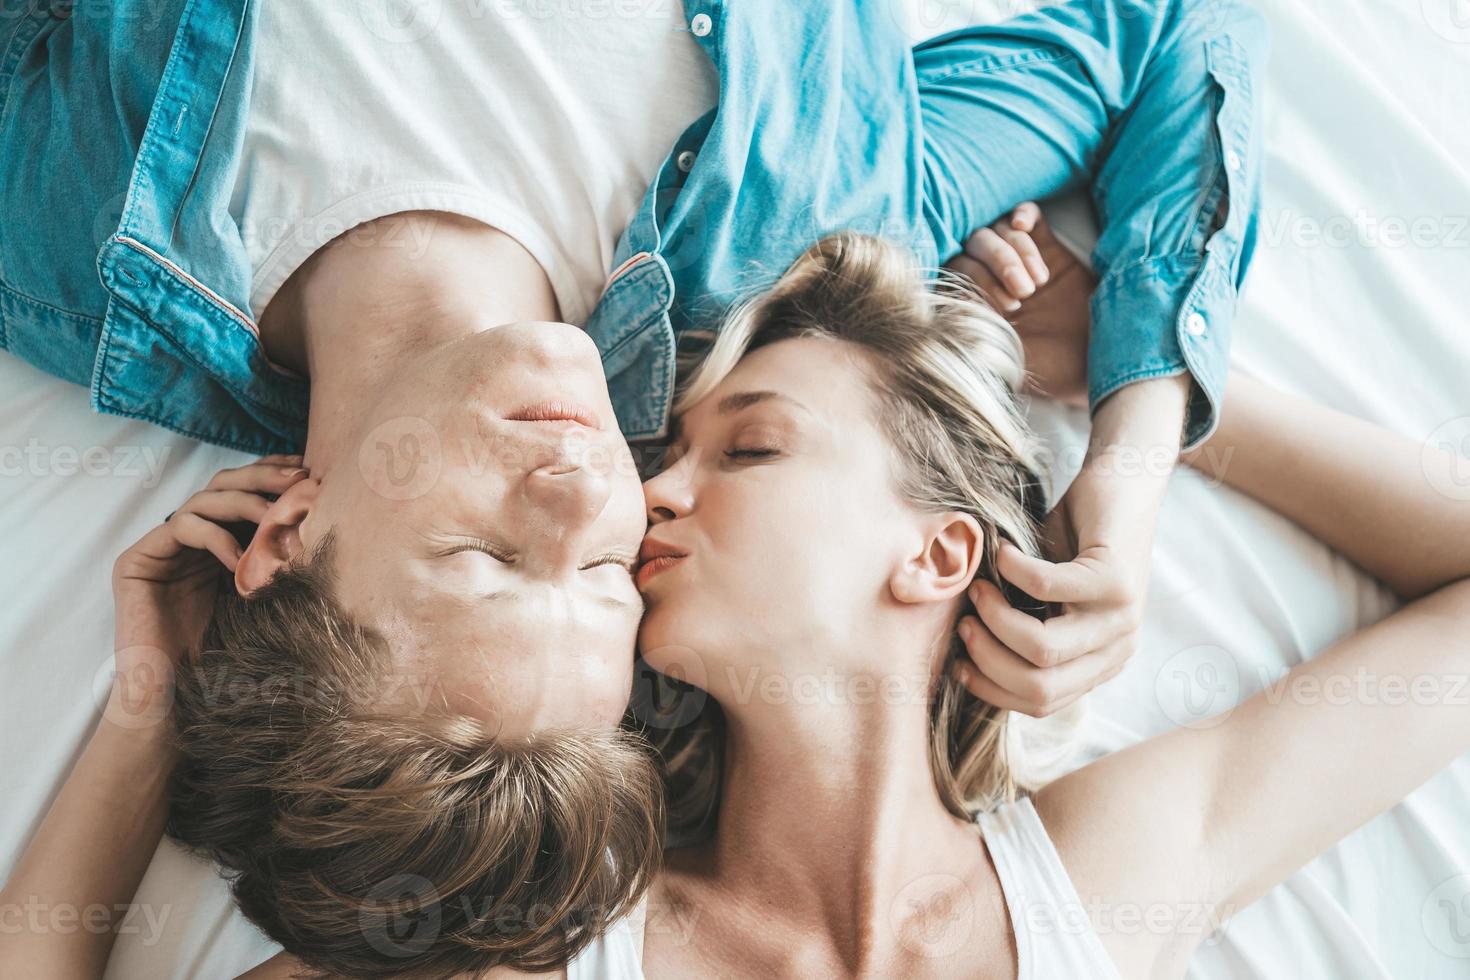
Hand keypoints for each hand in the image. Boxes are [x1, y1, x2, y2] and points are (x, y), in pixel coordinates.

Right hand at [108, 455, 306, 727]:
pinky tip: (240, 559)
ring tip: (274, 518)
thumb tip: (329, 525)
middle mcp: (186, 536)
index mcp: (216, 539)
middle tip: (297, 481)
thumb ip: (278, 559)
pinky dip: (216, 537)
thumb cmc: (226, 652)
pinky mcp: (136, 560)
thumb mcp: (264, 593)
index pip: (243, 490)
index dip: (273, 473)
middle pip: (223, 484)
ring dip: (245, 503)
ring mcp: (160, 546)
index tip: (309, 469)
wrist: (178, 695)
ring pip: (204, 499)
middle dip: (263, 477)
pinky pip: (181, 528)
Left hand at [944, 202, 1097, 407]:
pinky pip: (1026, 215)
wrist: (1099, 359)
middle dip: (998, 265)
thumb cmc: (1050, 369)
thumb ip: (975, 334)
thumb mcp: (1006, 359)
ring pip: (999, 229)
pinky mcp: (1048, 246)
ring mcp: (1018, 260)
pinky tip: (1024, 224)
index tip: (1005, 308)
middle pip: (975, 245)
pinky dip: (1022, 214)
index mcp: (975, 303)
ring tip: (1038, 283)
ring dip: (1015, 250)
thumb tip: (947, 308)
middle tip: (1023, 296)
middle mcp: (991, 278)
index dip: (976, 281)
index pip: (956, 271)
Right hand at [951, 377, 1189, 715]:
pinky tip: (1002, 553)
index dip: (992, 688)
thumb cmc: (1072, 540)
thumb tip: (963, 653)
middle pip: (1040, 688)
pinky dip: (1012, 571)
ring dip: (996, 619)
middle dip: (988, 658)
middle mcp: (1117, 649)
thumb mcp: (1044, 597)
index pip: (1040, 703)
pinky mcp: (1115, 579)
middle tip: (966, 620)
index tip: (959, 662)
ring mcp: (1121, 617)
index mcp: (1098, 663)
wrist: (1121, 484)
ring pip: (1044, 649)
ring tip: (979, 588)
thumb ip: (1019, 626)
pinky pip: (1047, 589)